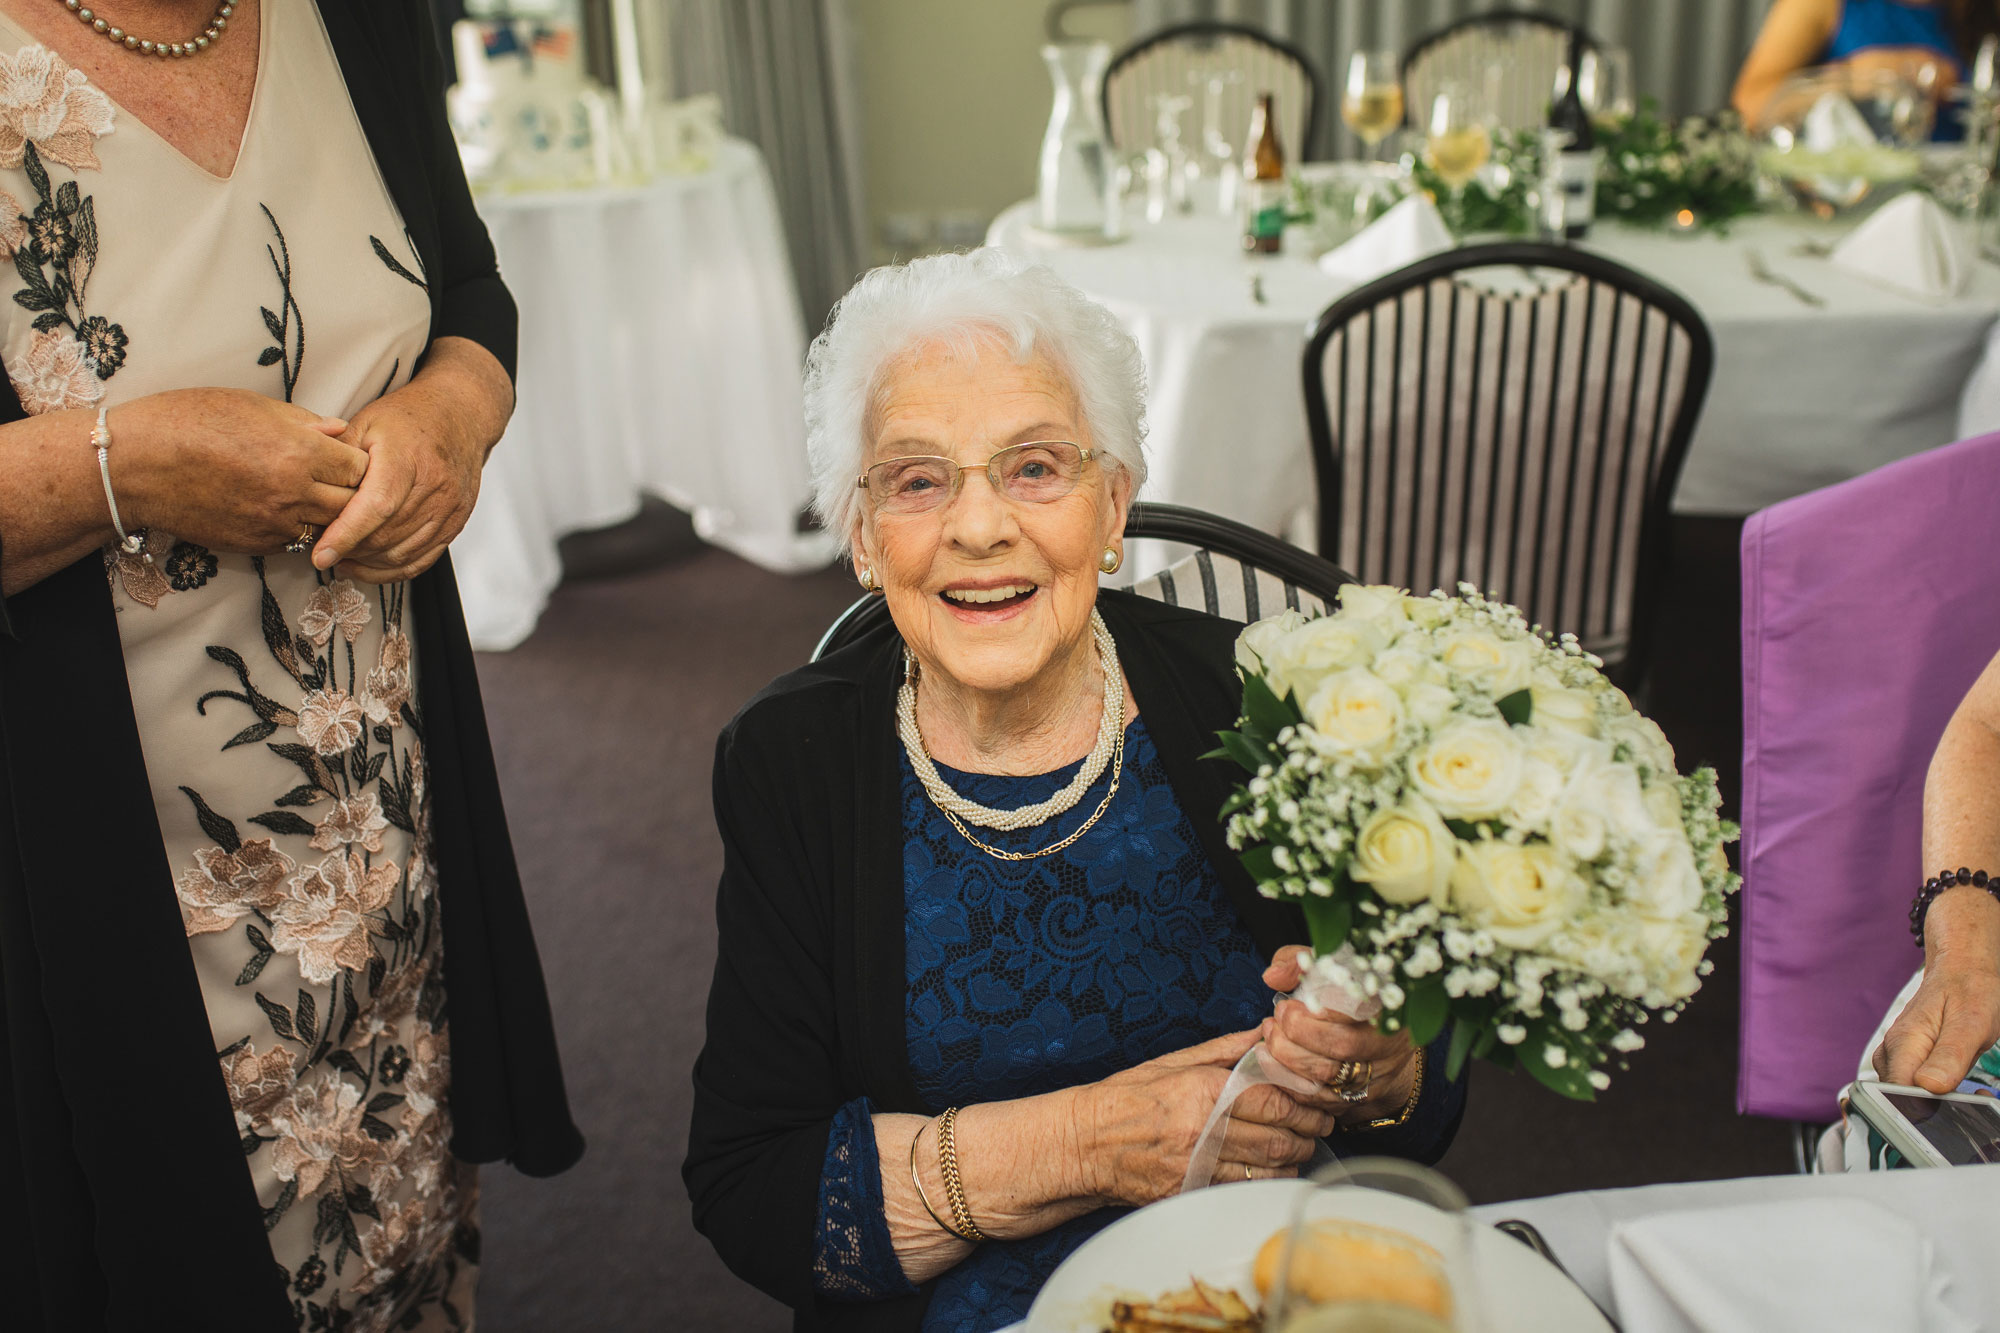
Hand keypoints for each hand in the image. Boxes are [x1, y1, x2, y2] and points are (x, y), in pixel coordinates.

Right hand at [114, 388, 362, 553]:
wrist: (133, 465)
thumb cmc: (187, 420)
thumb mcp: (250, 404)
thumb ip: (303, 421)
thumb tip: (340, 430)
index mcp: (298, 450)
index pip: (360, 467)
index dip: (358, 462)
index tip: (348, 457)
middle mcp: (294, 491)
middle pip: (353, 503)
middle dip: (353, 493)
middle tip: (341, 482)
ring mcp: (275, 523)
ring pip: (330, 528)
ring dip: (329, 516)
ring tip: (317, 498)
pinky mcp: (256, 545)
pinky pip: (298, 543)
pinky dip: (301, 530)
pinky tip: (287, 512)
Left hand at [313, 381, 484, 583]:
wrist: (459, 415)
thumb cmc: (411, 417)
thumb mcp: (366, 422)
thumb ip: (338, 455)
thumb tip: (308, 484)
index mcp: (407, 460)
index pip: (376, 507)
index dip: (346, 535)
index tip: (321, 554)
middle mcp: (434, 487)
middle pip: (386, 536)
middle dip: (350, 550)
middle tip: (324, 549)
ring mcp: (448, 508)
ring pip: (401, 554)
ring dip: (368, 562)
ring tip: (343, 556)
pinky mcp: (455, 523)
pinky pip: (421, 560)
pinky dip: (391, 570)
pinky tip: (368, 565)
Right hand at [1074, 1028, 1334, 1206]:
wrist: (1084, 1144)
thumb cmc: (1126, 1099)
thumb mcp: (1172, 1062)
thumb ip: (1225, 1049)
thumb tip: (1265, 1032)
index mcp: (1201, 1091)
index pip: (1274, 1099)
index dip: (1305, 1101)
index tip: (1318, 1099)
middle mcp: (1202, 1130)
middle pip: (1280, 1137)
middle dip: (1308, 1131)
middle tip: (1319, 1123)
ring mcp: (1196, 1166)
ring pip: (1269, 1168)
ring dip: (1294, 1158)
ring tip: (1299, 1144)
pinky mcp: (1191, 1192)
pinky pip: (1245, 1189)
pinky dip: (1267, 1180)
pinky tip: (1271, 1168)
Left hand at [1260, 947, 1419, 1126]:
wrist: (1382, 1033)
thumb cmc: (1350, 994)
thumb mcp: (1329, 967)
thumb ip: (1300, 962)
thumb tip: (1272, 976)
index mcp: (1388, 1006)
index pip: (1357, 1010)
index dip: (1318, 1010)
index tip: (1289, 1004)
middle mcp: (1389, 1045)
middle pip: (1342, 1047)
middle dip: (1297, 1034)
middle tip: (1275, 1021)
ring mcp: (1376, 1076)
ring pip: (1329, 1078)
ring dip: (1287, 1059)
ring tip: (1270, 1038)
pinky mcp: (1359, 1098)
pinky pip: (1320, 1100)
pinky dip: (1291, 1084)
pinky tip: (1273, 1064)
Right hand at [1873, 927, 1999, 1094]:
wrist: (1962, 968)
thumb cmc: (1968, 990)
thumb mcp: (1971, 1023)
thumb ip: (1949, 1056)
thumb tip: (1930, 1087)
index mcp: (1904, 1043)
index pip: (1898, 1094)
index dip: (1926, 1110)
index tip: (1957, 1108)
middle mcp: (1892, 1051)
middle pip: (1900, 1099)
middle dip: (1936, 1109)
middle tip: (1973, 1098)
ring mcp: (1894, 1056)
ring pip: (1906, 1096)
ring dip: (1938, 1102)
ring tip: (1969, 1089)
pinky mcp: (1903, 1059)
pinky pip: (1912, 1087)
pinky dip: (1936, 1093)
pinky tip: (1957, 1084)